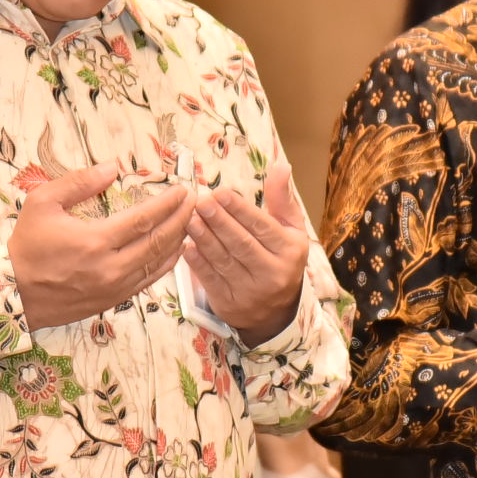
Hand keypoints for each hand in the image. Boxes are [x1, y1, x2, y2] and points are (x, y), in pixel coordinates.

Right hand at [8, 163, 194, 330]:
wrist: (12, 293)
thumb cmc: (27, 245)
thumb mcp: (43, 203)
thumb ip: (79, 182)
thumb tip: (112, 166)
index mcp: (95, 241)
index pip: (144, 219)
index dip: (168, 204)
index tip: (183, 190)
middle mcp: (110, 267)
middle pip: (159, 241)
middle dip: (182, 219)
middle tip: (196, 201)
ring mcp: (114, 287)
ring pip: (158, 263)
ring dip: (178, 240)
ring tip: (191, 221)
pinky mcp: (113, 300)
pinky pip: (148, 281)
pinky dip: (166, 264)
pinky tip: (175, 250)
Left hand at [184, 162, 308, 344]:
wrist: (275, 311)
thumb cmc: (280, 258)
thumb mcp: (290, 229)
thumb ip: (282, 199)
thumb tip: (282, 166)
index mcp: (289, 251)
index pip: (262, 227)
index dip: (240, 210)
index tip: (221, 193)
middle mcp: (273, 273)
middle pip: (242, 244)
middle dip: (219, 222)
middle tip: (201, 202)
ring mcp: (251, 292)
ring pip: (224, 261)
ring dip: (205, 239)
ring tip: (190, 219)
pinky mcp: (230, 304)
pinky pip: (211, 281)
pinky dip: (198, 263)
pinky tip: (187, 246)